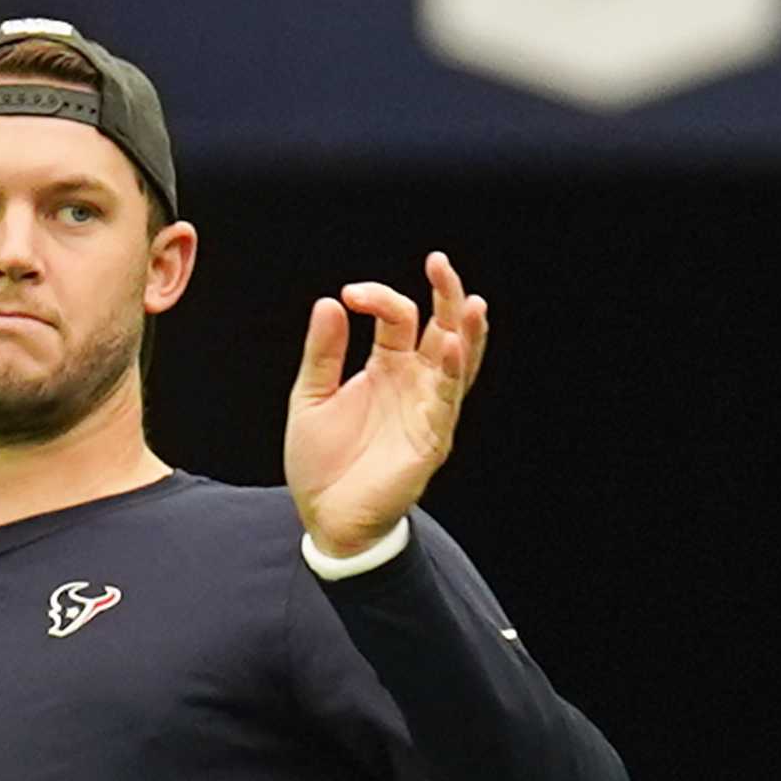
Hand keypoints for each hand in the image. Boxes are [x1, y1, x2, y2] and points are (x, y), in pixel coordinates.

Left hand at [286, 253, 487, 558]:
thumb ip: (323, 352)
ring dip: (465, 332)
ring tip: (470, 301)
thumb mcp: (310, 396)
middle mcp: (414, 383)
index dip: (378, 298)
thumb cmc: (321, 461)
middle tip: (439, 262)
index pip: (398, 317)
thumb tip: (330, 301)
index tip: (349, 296)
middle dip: (446, 295)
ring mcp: (427, 410)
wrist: (325, 518)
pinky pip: (448, 401)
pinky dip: (454, 372)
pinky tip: (454, 345)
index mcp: (387, 367)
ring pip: (459, 363)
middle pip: (442, 329)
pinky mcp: (431, 439)